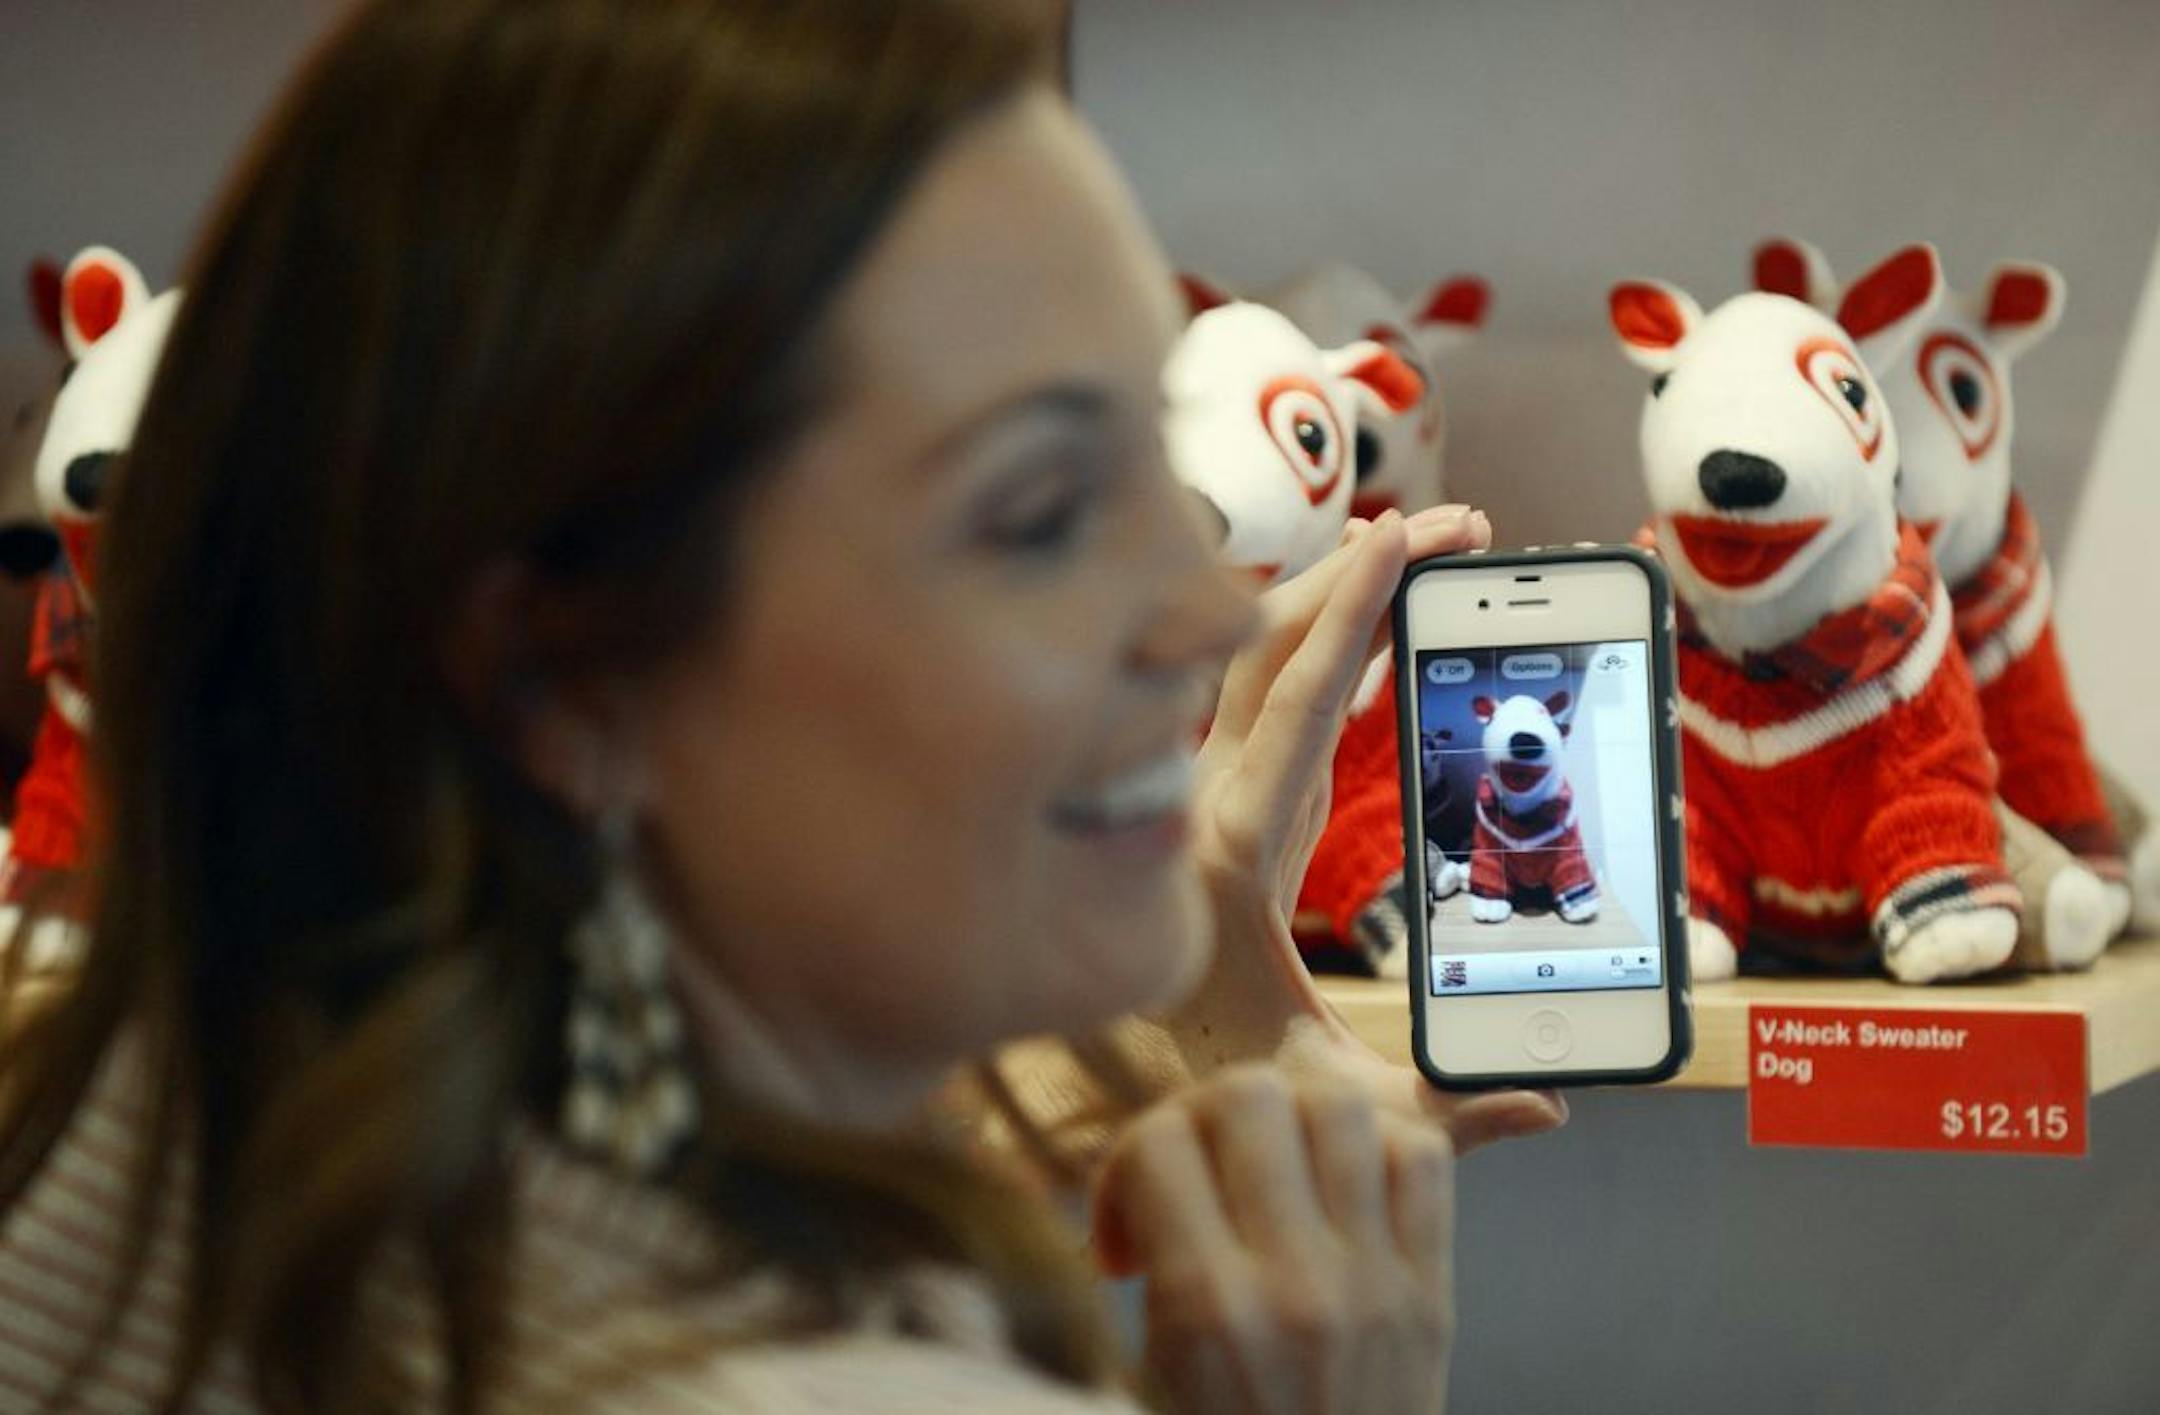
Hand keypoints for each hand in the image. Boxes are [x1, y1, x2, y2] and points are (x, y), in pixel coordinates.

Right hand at [1093, 1066, 1452, 1414]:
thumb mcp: (1162, 1366)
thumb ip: (1159, 1253)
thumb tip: (1155, 1158)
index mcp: (1208, 1309)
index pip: (1159, 1142)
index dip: (1127, 1159)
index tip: (1129, 1218)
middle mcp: (1296, 1282)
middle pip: (1248, 1096)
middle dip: (1205, 1115)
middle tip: (1201, 1169)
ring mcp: (1375, 1280)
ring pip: (1340, 1107)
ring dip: (1292, 1118)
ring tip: (1273, 1165)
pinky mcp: (1431, 1289)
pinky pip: (1421, 1157)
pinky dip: (1377, 1149)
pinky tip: (1340, 1188)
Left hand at [1167, 506, 1567, 1153]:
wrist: (1146, 1096)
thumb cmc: (1237, 1101)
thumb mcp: (1346, 1111)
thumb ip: (1451, 1115)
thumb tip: (1553, 1107)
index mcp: (1228, 850)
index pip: (1296, 702)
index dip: (1352, 613)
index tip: (1398, 534)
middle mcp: (1210, 800)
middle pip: (1274, 645)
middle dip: (1362, 571)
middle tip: (1462, 525)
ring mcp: (1223, 791)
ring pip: (1270, 657)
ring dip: (1347, 596)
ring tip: (1437, 547)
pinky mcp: (1246, 802)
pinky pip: (1287, 699)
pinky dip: (1338, 648)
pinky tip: (1387, 623)